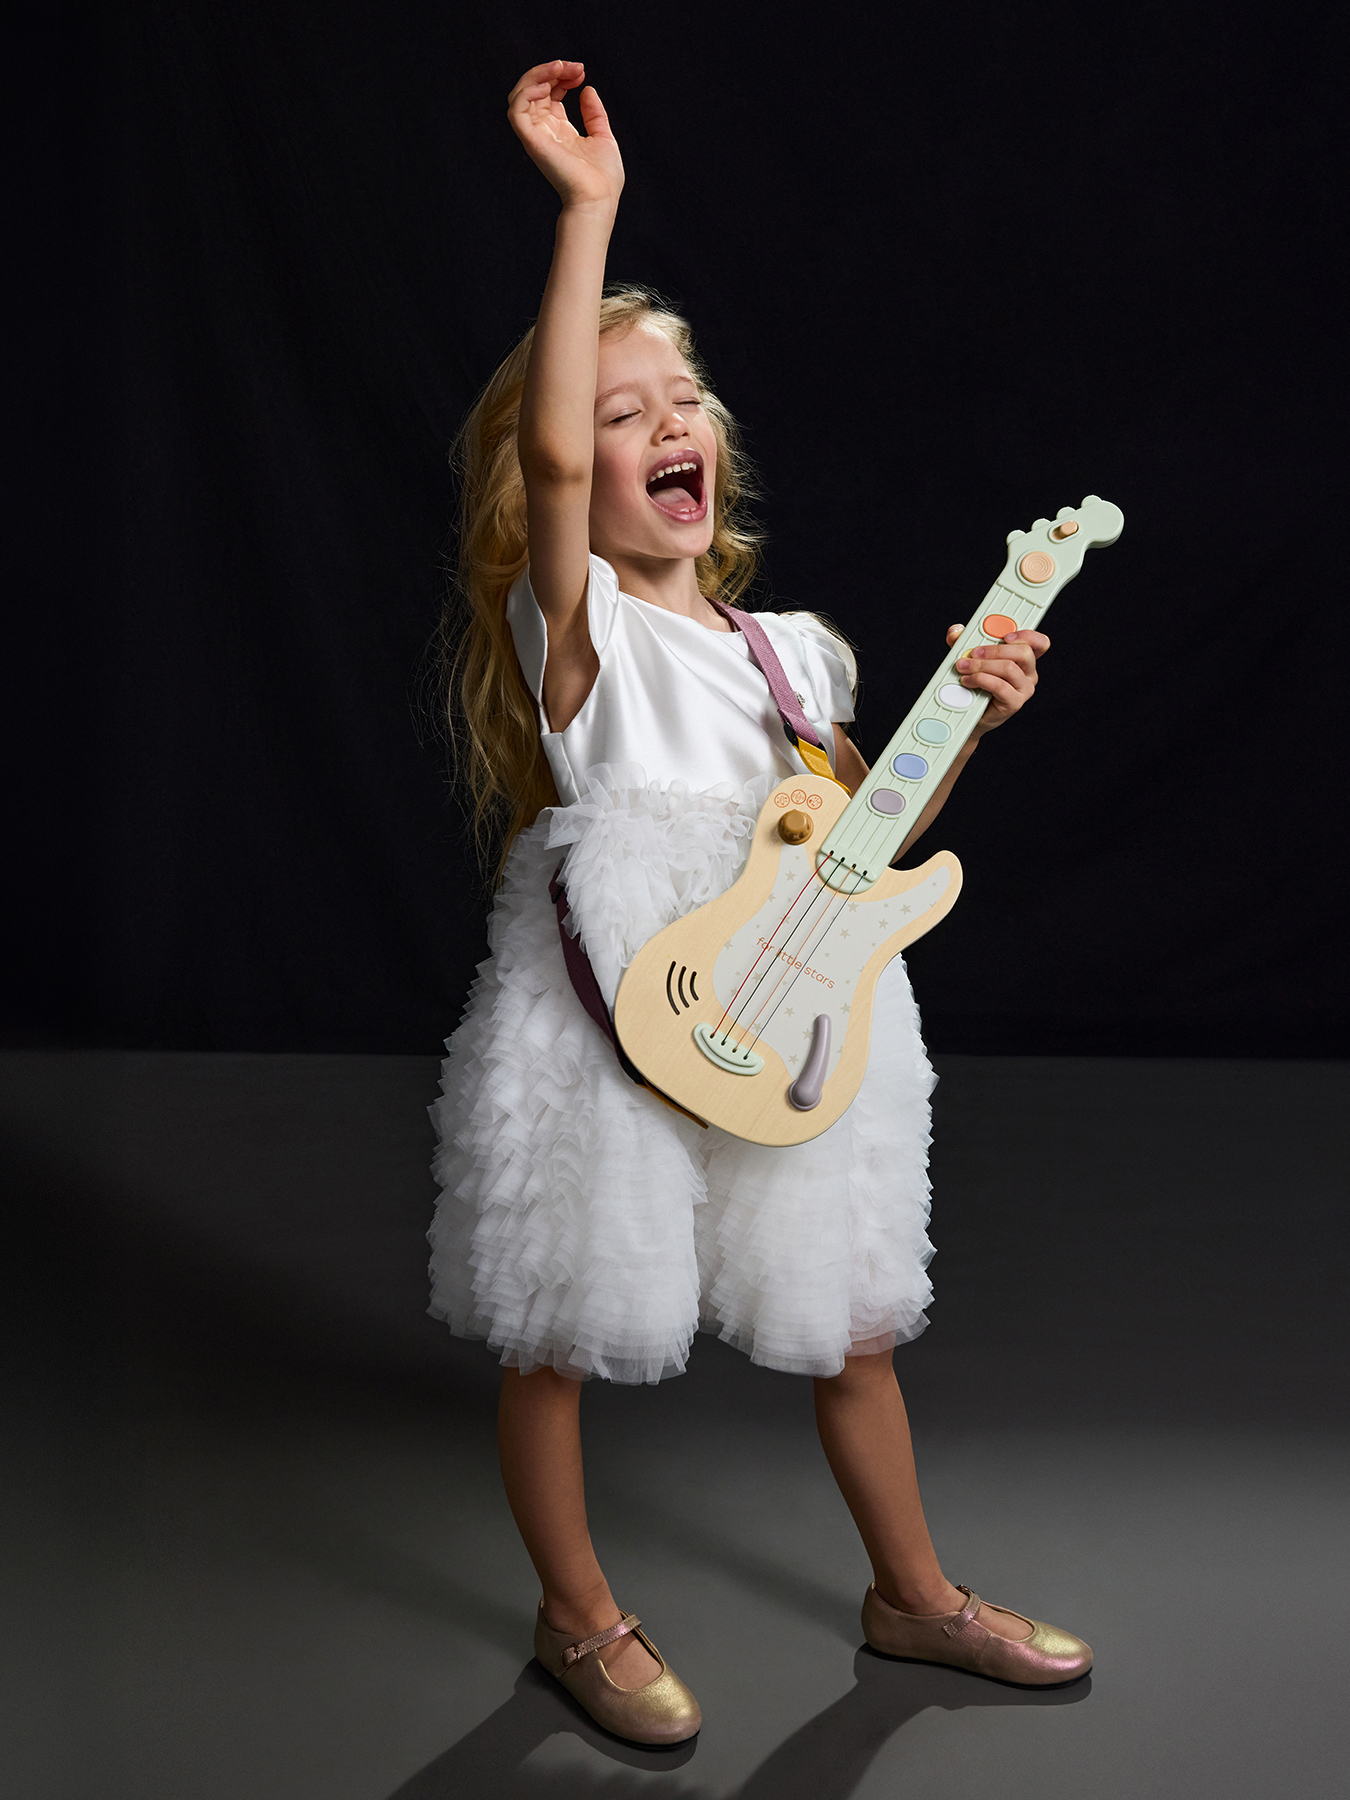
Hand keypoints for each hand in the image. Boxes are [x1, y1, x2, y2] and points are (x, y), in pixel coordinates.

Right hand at [507, 60, 623, 211]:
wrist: (598, 199)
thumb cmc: (603, 178)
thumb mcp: (603, 136)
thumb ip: (594, 114)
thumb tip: (587, 89)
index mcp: (560, 130)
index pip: (549, 93)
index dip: (561, 76)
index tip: (580, 72)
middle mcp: (545, 131)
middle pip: (534, 89)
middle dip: (551, 70)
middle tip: (574, 67)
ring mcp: (536, 135)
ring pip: (520, 95)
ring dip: (537, 75)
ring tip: (560, 68)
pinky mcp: (531, 140)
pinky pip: (516, 110)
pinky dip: (528, 91)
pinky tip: (548, 85)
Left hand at [944, 622, 1050, 733]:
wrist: (968, 712)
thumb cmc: (975, 682)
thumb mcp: (969, 656)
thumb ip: (963, 641)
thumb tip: (956, 631)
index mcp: (1024, 658)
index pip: (1039, 642)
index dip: (1027, 635)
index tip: (1006, 635)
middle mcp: (1028, 673)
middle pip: (1023, 652)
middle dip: (995, 650)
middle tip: (973, 653)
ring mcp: (1024, 688)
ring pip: (1009, 668)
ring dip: (982, 665)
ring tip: (963, 667)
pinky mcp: (1015, 702)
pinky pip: (1000, 686)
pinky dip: (980, 680)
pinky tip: (967, 680)